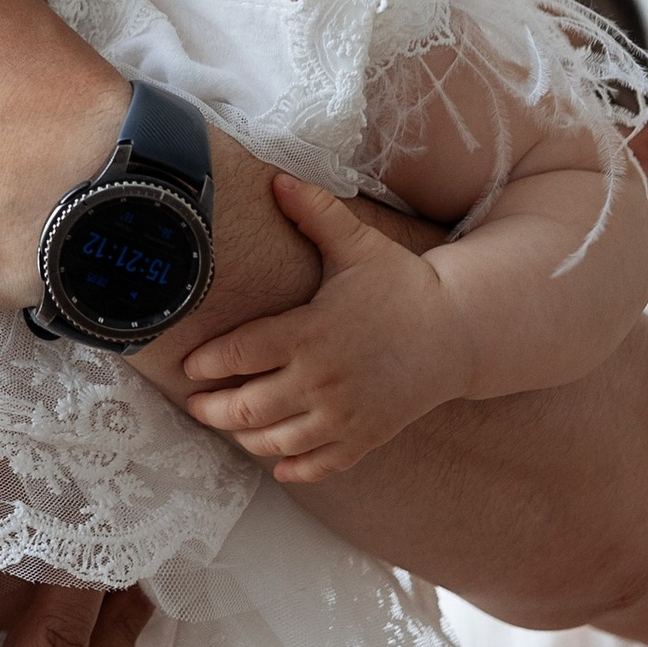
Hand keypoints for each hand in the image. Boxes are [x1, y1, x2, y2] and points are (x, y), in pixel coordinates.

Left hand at [180, 176, 472, 477]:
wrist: (459, 331)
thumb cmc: (402, 286)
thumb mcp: (357, 246)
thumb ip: (314, 213)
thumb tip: (275, 178)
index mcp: (310, 332)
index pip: (239, 354)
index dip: (206, 364)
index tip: (189, 366)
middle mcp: (321, 380)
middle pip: (246, 408)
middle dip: (212, 410)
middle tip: (194, 404)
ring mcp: (343, 415)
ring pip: (276, 442)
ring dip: (244, 438)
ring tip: (228, 426)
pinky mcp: (365, 438)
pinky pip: (319, 466)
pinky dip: (292, 469)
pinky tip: (277, 462)